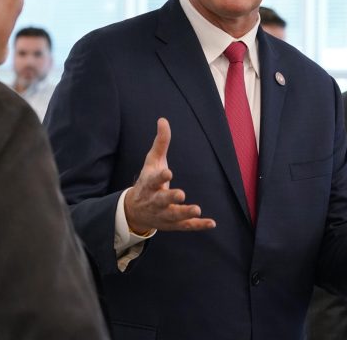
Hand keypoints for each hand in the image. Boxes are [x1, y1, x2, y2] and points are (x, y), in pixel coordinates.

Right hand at [124, 118, 215, 232]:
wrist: (134, 211)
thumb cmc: (147, 182)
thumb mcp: (151, 162)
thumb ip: (160, 143)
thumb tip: (163, 120)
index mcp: (149, 184)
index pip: (153, 180)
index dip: (160, 177)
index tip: (168, 173)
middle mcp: (154, 201)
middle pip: (161, 200)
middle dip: (170, 198)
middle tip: (181, 194)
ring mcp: (163, 214)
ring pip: (173, 215)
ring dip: (184, 213)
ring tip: (197, 209)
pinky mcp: (172, 224)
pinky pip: (186, 226)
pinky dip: (198, 226)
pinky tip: (211, 223)